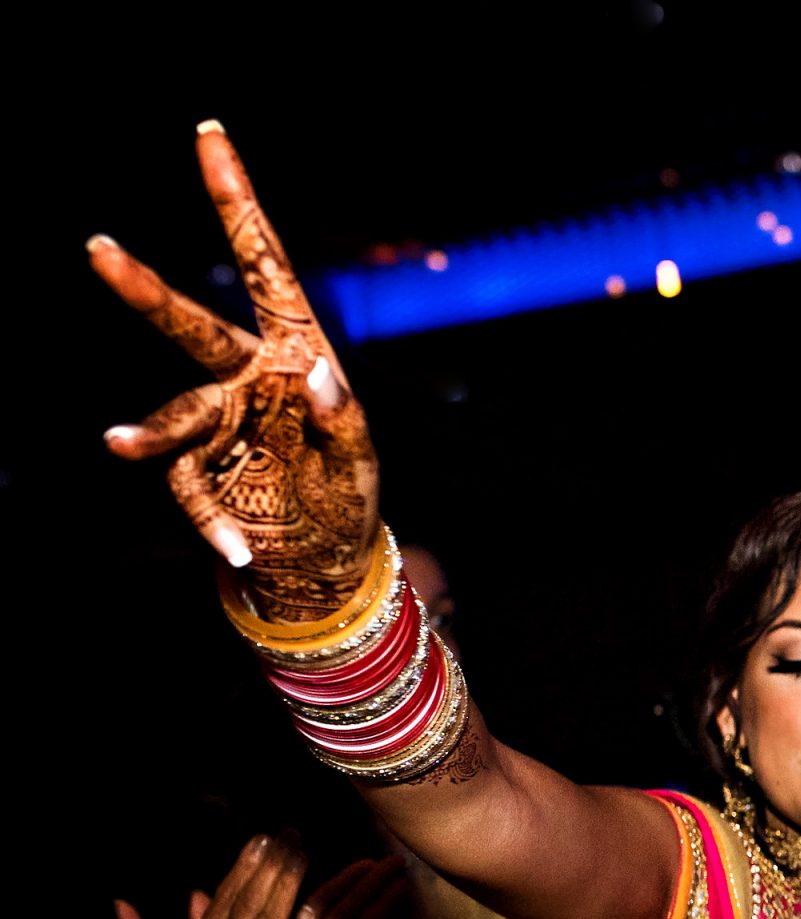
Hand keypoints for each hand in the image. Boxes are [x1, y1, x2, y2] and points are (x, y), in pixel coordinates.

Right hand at [93, 126, 377, 617]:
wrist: (323, 558)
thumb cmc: (347, 494)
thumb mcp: (358, 460)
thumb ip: (341, 416)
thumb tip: (316, 370)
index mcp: (295, 351)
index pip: (266, 267)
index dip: (237, 204)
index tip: (209, 134)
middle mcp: (246, 375)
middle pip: (190, 325)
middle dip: (144, 291)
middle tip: (98, 250)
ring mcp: (216, 420)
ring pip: (173, 414)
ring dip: (148, 431)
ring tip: (116, 442)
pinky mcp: (197, 470)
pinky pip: (186, 489)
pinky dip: (212, 523)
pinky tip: (241, 552)